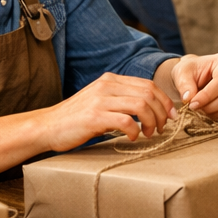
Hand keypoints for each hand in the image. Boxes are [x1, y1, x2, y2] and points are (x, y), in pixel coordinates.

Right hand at [37, 72, 176, 151]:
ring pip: (141, 105)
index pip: (147, 84)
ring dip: (151, 121)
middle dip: (161, 112)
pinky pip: (126, 120)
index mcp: (110, 80)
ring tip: (149, 133)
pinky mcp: (94, 117)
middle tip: (162, 128)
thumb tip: (149, 108)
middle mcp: (107, 85)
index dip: (163, 100)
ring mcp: (100, 100)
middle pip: (148, 93)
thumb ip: (120, 98)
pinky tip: (133, 137)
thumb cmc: (75, 118)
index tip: (170, 115)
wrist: (47, 126)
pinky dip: (135, 130)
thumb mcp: (99, 100)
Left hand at [171, 53, 217, 119]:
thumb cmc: (192, 72)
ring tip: (202, 109)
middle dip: (209, 107)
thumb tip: (188, 98)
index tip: (192, 105)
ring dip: (215, 113)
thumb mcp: (182, 74)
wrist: (198, 75)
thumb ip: (184, 85)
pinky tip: (211, 111)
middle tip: (195, 108)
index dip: (207, 96)